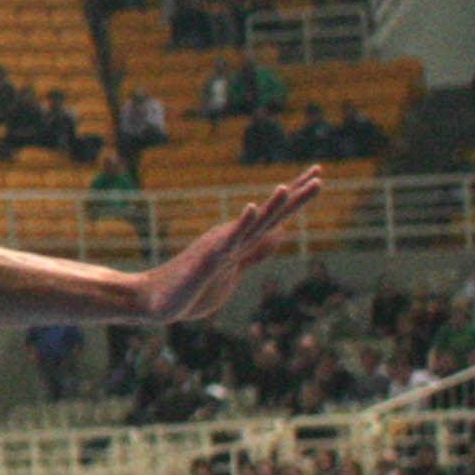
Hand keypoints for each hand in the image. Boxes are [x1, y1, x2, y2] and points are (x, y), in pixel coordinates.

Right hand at [130, 170, 321, 320]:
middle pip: (271, 215)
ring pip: (252, 224)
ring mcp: (220, 248)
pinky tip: (251, 208)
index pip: (275, 216)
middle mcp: (232, 238)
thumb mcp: (233, 268)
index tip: (317, 176)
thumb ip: (256, 250)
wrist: (154, 302)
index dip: (297, 198)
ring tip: (287, 187)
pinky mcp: (207, 261)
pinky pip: (227, 241)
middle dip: (296, 196)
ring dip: (270, 206)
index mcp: (240, 241)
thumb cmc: (192, 288)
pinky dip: (241, 223)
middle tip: (320, 173)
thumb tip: (280, 233)